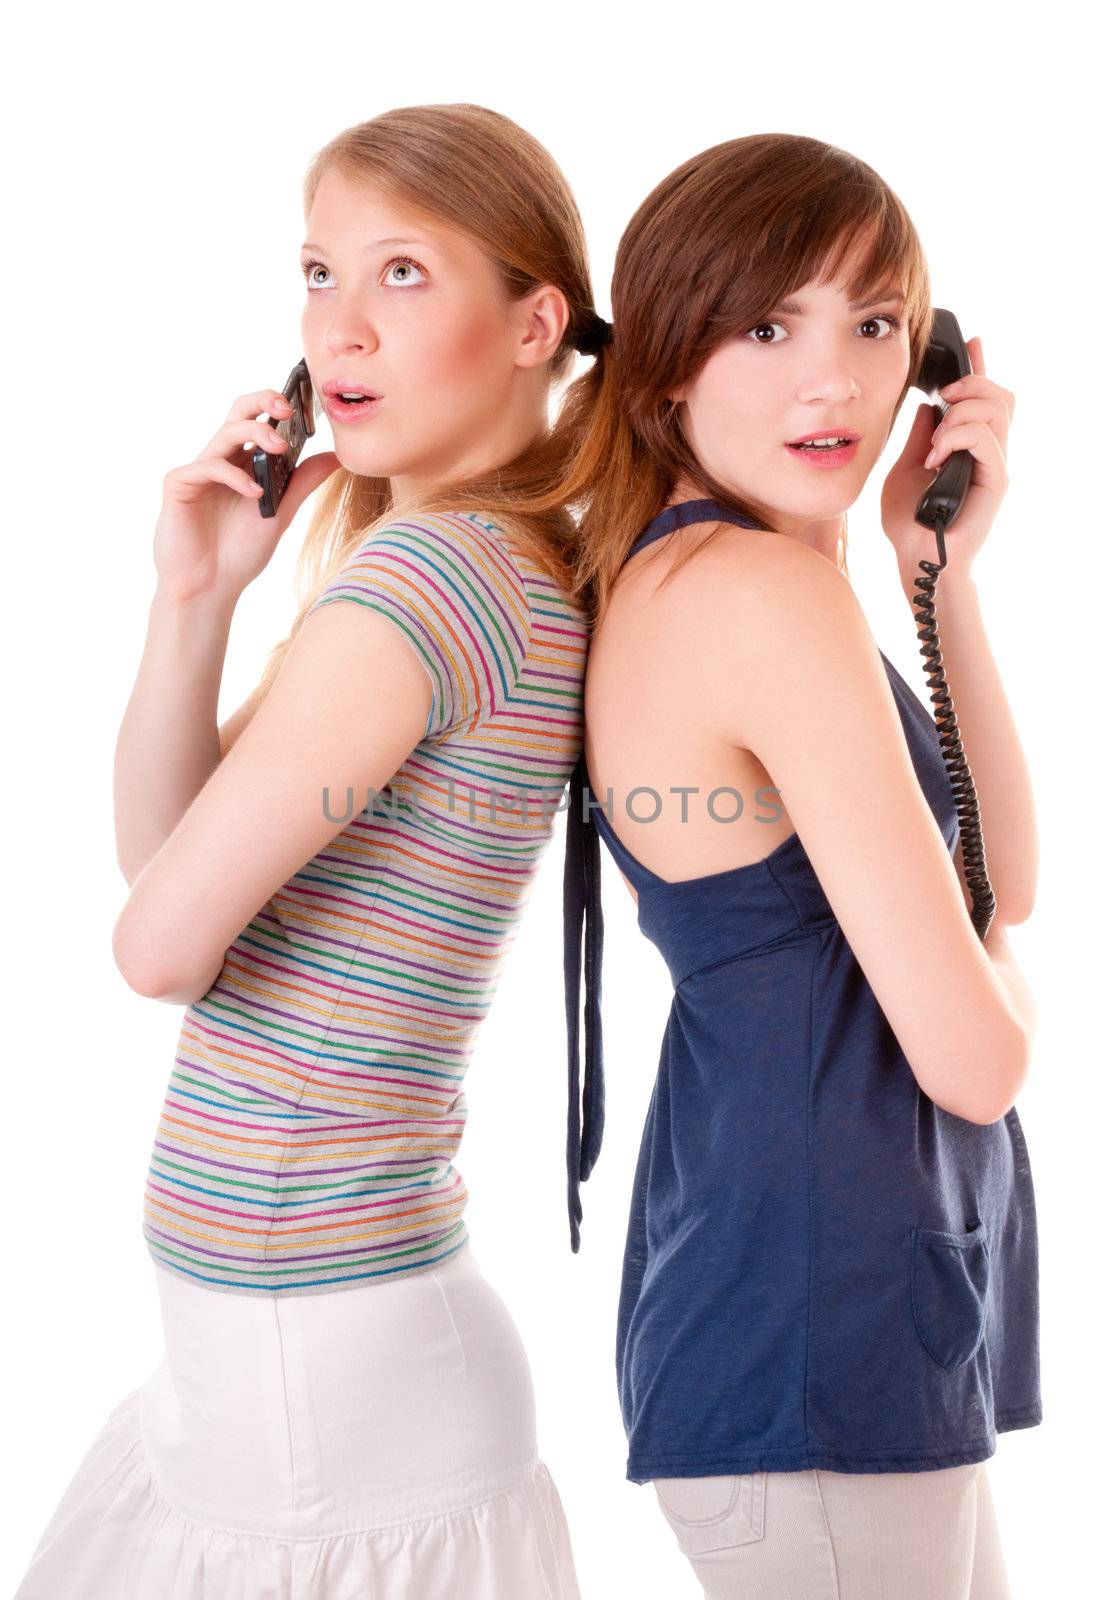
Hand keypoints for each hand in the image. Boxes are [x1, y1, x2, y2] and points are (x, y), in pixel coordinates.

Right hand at [153, 387, 340, 604]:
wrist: (210, 588)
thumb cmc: (239, 552)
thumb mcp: (281, 513)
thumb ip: (302, 482)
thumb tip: (336, 456)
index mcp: (245, 463)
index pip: (261, 421)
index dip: (280, 407)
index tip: (307, 405)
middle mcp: (222, 460)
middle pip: (239, 413)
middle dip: (263, 400)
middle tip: (287, 407)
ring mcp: (199, 470)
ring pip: (226, 432)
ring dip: (256, 434)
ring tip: (280, 449)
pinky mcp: (179, 484)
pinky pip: (207, 466)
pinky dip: (234, 476)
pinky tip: (255, 493)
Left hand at [880, 337, 1013, 580]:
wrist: (915, 559)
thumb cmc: (908, 523)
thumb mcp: (904, 469)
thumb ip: (919, 438)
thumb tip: (926, 407)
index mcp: (966, 446)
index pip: (984, 398)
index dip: (982, 366)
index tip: (973, 341)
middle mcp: (987, 452)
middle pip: (1000, 395)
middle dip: (972, 383)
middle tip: (944, 398)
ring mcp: (993, 466)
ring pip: (997, 410)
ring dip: (961, 413)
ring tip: (935, 442)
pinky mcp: (995, 481)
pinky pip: (986, 439)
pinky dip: (957, 438)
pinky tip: (935, 457)